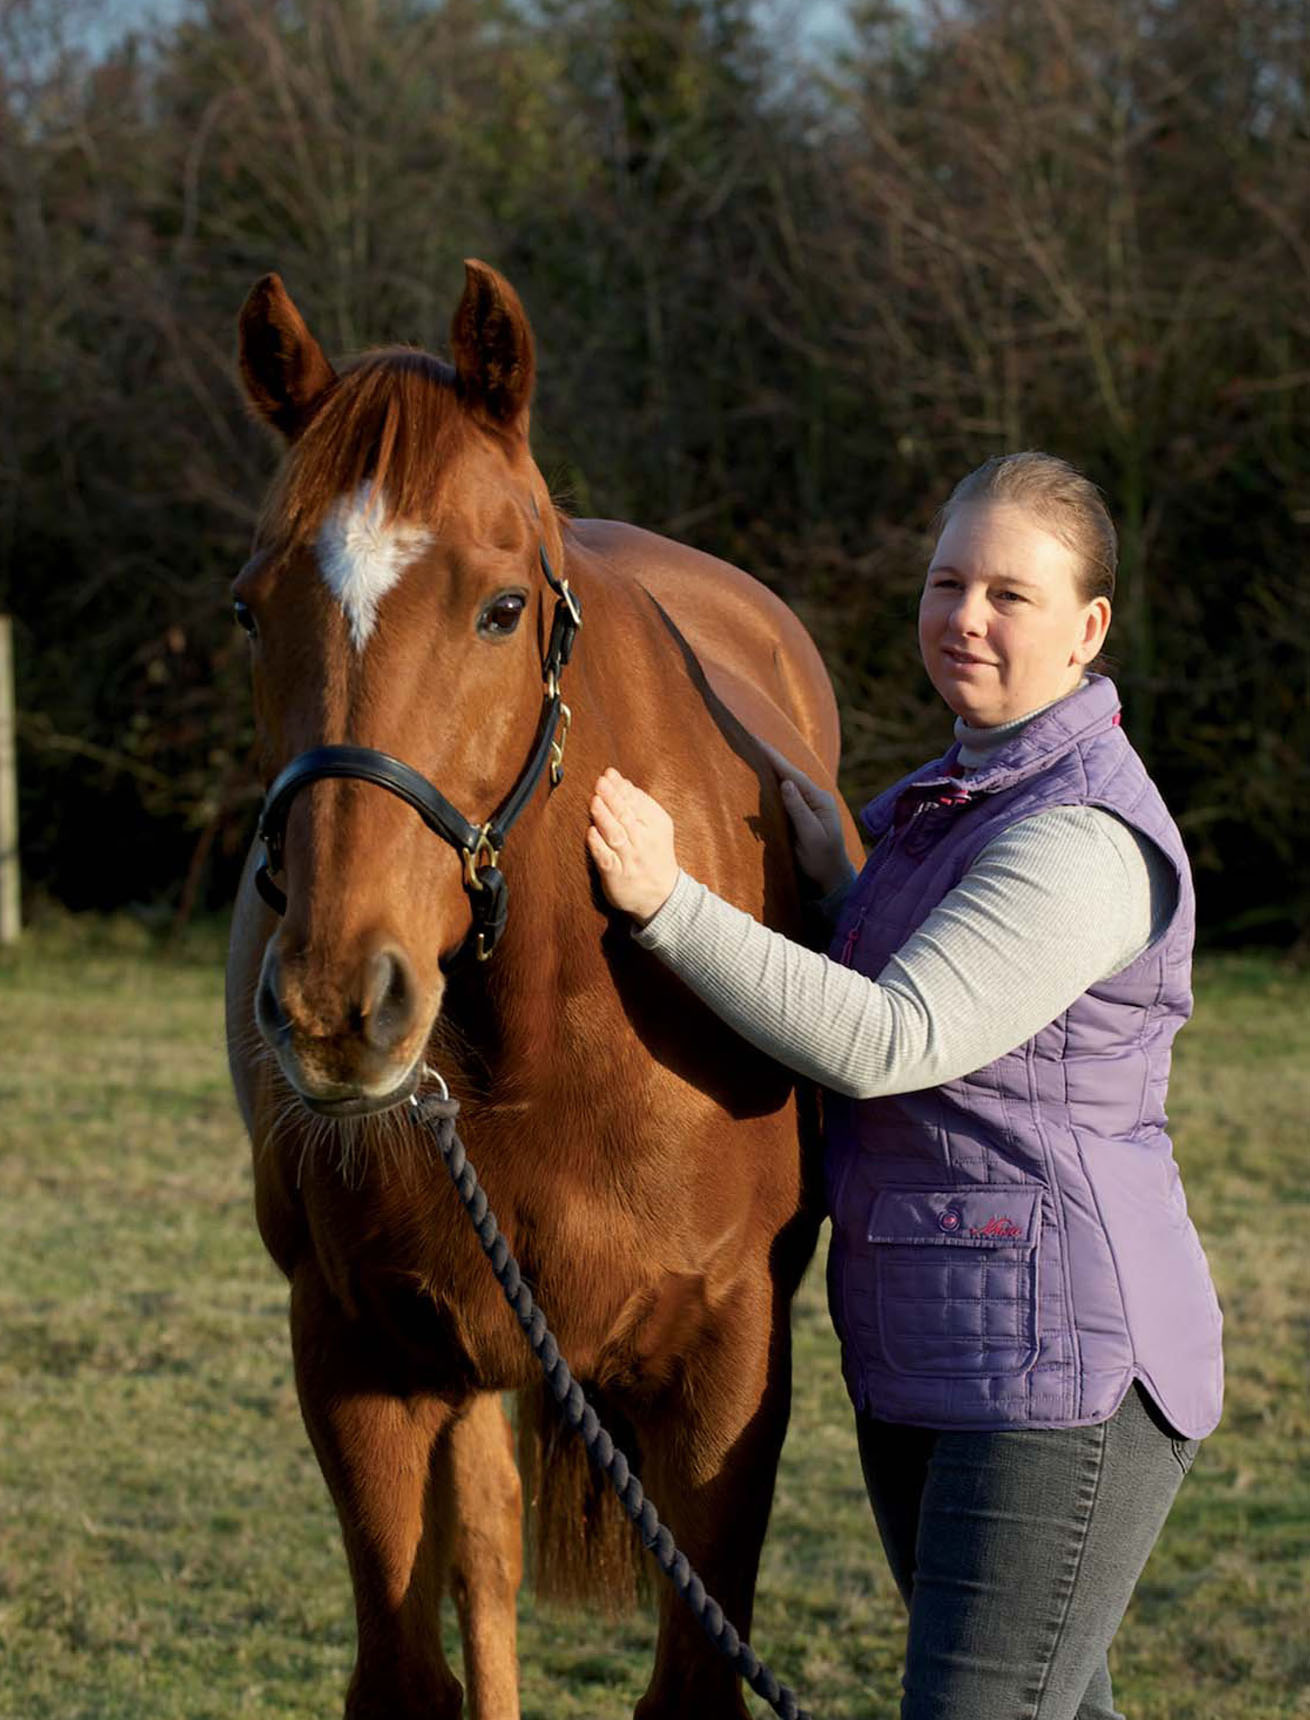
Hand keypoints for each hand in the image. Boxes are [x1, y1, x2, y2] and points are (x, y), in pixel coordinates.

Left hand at [587, 768, 679, 923]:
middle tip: (600, 782)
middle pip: (626, 816)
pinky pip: (606, 858)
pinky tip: (591, 832)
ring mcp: (630, 859)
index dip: (622, 788)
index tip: (609, 774)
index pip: (638, 802)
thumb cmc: (655, 853)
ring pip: (616, 835)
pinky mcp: (617, 875)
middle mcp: (644, 841)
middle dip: (612, 797)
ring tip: (595, 801)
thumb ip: (640, 805)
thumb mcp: (657, 827)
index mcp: (656, 825)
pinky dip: (598, 845)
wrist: (662, 895)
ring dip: (604, 817)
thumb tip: (621, 782)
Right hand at [756, 738, 853, 896]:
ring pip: (786, 782)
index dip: (773, 757)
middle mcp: (814, 798)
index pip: (792, 774)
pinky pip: (784, 795)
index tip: (756, 741)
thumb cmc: (822, 860)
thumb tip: (786, 783)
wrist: (831, 878)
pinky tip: (762, 777)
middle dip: (769, 757)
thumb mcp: (812, 836)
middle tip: (750, 739)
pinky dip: (772, 783)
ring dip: (770, 768)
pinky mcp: (801, 814)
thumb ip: (799, 810)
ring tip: (752, 752)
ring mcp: (808, 805)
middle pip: (788, 773)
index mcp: (819, 800)